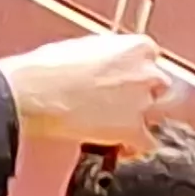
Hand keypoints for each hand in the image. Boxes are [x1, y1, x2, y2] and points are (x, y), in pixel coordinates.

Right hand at [0, 33, 171, 149]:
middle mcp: (146, 73)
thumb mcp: (84, 47)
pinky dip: (136, 148)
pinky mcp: (133, 129)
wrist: (35, 92)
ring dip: (139, 120)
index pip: (151, 56)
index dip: (136, 68)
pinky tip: (121, 148)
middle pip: (158, 85)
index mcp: (136, 47)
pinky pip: (148, 144)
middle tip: (118, 100)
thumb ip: (108, 55)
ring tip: (115, 126)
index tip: (124, 75)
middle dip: (142, 92)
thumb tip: (108, 65)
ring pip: (154, 115)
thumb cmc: (49, 67)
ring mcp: (142, 102)